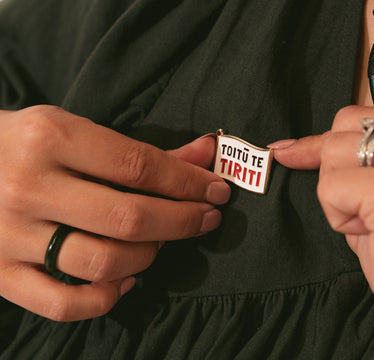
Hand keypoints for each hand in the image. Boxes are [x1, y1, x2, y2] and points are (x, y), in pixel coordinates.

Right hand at [0, 105, 229, 320]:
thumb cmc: (23, 146)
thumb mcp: (74, 130)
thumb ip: (142, 149)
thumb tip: (205, 153)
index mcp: (49, 138)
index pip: (140, 167)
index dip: (189, 182)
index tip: (216, 190)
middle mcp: (27, 187)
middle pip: (129, 218)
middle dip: (183, 221)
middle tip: (206, 218)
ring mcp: (9, 235)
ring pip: (103, 263)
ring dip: (149, 256)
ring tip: (160, 243)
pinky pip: (63, 304)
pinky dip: (107, 298)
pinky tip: (127, 279)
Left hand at [271, 106, 373, 358]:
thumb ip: (362, 164)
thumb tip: (291, 147)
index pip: (366, 116)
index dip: (328, 142)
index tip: (292, 151)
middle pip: (345, 127)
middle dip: (338, 170)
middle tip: (368, 213)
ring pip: (334, 154)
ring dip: (341, 198)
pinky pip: (331, 188)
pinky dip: (339, 219)